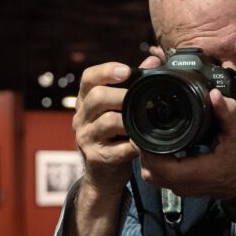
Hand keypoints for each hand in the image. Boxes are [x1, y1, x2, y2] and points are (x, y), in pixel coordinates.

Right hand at [73, 57, 161, 197]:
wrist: (103, 176)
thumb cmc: (114, 138)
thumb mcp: (118, 110)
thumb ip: (133, 85)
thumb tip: (154, 60)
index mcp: (86, 101)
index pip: (88, 78)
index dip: (106, 70)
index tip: (125, 70)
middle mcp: (81, 118)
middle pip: (97, 97)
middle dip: (121, 95)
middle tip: (140, 97)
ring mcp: (87, 138)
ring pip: (108, 122)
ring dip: (130, 120)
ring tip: (144, 121)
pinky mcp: (97, 158)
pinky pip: (118, 148)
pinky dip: (134, 144)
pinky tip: (143, 142)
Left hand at [138, 89, 235, 200]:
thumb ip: (227, 113)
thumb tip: (214, 94)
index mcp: (195, 172)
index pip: (157, 164)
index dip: (146, 147)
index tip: (145, 127)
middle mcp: (184, 184)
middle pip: (148, 170)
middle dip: (144, 149)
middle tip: (147, 127)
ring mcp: (182, 188)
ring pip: (152, 175)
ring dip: (149, 157)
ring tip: (153, 135)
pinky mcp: (182, 187)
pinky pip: (161, 176)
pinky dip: (157, 162)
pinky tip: (163, 146)